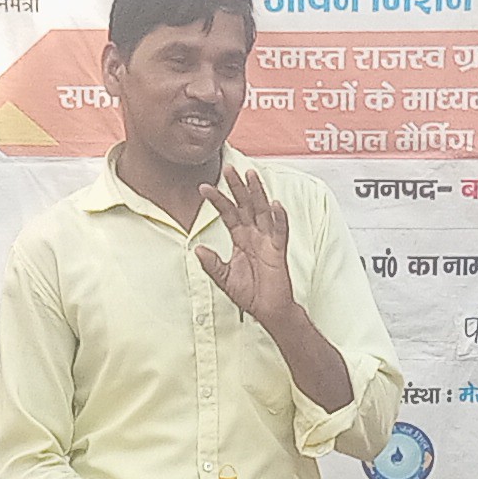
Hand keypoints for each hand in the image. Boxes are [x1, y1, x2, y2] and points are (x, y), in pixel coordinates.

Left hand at [194, 167, 298, 326]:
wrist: (267, 310)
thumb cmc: (250, 293)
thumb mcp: (224, 278)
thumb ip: (211, 264)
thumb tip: (197, 250)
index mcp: (240, 238)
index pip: (228, 213)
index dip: (217, 200)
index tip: (203, 187)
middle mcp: (254, 234)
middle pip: (245, 205)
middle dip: (237, 187)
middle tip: (228, 168)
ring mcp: (267, 240)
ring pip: (262, 211)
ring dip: (257, 193)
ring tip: (251, 175)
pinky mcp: (279, 250)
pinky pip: (280, 231)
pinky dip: (278, 218)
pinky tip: (274, 205)